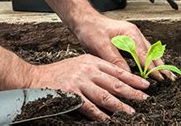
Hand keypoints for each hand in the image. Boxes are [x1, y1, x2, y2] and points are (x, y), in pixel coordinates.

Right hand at [29, 54, 149, 120]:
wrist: (35, 78)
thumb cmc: (59, 73)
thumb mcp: (80, 64)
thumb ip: (97, 71)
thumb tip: (116, 84)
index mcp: (92, 61)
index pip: (117, 70)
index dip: (133, 78)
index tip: (145, 85)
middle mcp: (88, 70)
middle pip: (115, 82)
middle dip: (132, 92)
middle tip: (144, 99)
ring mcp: (79, 82)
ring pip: (105, 95)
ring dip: (119, 105)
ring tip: (130, 112)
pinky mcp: (71, 94)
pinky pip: (89, 107)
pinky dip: (100, 114)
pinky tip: (107, 119)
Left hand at [74, 15, 174, 80]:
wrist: (84, 20)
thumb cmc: (91, 30)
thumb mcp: (101, 46)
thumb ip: (115, 60)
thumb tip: (127, 74)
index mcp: (130, 33)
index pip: (144, 54)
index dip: (152, 68)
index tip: (160, 78)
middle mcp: (135, 34)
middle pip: (151, 52)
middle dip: (161, 66)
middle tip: (171, 78)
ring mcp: (133, 36)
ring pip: (149, 52)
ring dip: (157, 63)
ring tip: (166, 75)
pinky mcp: (129, 40)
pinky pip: (143, 51)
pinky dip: (149, 60)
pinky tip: (152, 67)